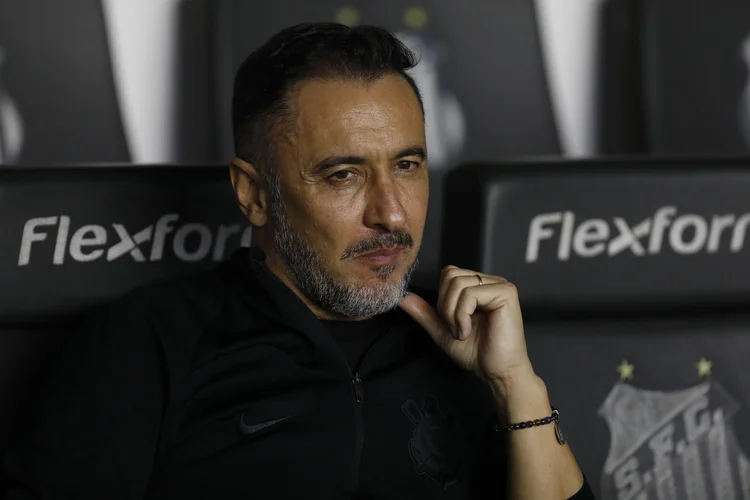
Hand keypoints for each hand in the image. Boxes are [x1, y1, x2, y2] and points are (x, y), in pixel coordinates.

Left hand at [399, 266, 533, 386]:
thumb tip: (402, 297)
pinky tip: (468, 330)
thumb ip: (425, 313)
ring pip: (458, 284)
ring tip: (463, 331)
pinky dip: (462, 315)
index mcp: (478, 286)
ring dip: (453, 313)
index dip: (443, 298)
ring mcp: (499, 285)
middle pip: (451, 275)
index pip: (449, 274)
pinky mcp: (506, 293)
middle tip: (456, 329)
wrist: (497, 372)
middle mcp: (490, 281)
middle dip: (446, 306)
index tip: (450, 323)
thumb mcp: (443, 330)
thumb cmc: (477, 353)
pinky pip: (470, 293)